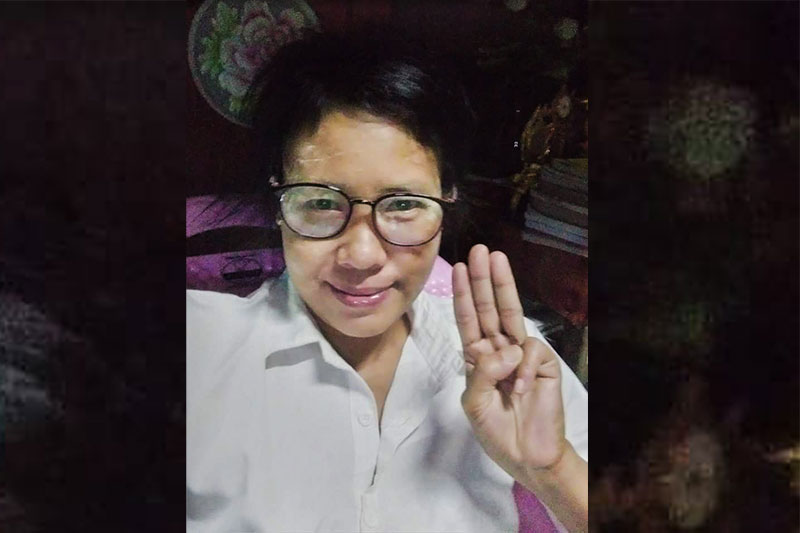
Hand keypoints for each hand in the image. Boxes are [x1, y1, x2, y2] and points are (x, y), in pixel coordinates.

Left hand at [453, 244, 566, 474]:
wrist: (527, 456)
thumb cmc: (497, 431)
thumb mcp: (474, 404)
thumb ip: (481, 375)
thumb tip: (503, 351)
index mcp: (479, 359)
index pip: (468, 321)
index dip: (463, 295)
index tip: (457, 268)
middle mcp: (499, 350)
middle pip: (490, 308)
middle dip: (483, 279)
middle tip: (479, 251)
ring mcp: (521, 355)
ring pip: (512, 315)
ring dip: (503, 285)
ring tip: (496, 259)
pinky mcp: (542, 364)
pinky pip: (528, 352)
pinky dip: (520, 369)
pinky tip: (520, 388)